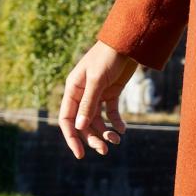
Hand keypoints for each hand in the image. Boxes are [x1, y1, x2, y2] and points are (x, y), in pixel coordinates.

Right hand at [56, 39, 140, 159]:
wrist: (128, 41)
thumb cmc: (108, 56)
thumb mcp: (97, 80)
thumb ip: (88, 103)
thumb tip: (79, 127)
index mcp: (73, 89)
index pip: (67, 119)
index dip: (71, 137)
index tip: (79, 153)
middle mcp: (83, 93)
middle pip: (83, 123)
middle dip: (93, 137)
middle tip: (105, 150)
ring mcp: (97, 94)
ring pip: (97, 120)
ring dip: (105, 132)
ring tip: (117, 140)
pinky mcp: (111, 92)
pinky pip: (110, 112)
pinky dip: (116, 122)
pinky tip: (123, 129)